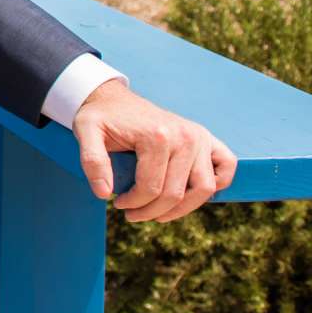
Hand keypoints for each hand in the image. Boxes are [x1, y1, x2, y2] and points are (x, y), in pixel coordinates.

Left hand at [73, 81, 237, 222]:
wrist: (114, 98)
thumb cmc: (101, 117)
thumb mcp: (85, 132)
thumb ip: (92, 161)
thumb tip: (105, 194)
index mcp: (157, 136)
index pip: (151, 189)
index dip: (133, 204)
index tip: (118, 203)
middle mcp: (185, 136)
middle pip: (176, 194)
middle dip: (151, 211)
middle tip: (132, 213)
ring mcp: (199, 137)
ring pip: (204, 189)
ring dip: (183, 208)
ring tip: (159, 212)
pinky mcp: (207, 138)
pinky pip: (226, 166)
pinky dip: (218, 183)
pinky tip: (191, 192)